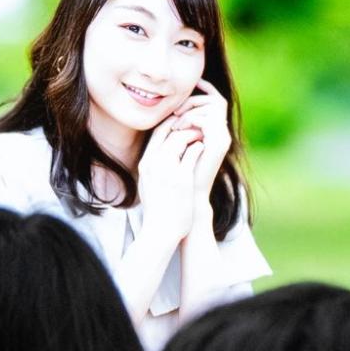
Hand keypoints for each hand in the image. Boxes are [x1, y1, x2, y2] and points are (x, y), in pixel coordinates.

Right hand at [135, 121, 205, 244]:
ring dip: (193, 134)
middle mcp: (153, 164)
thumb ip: (154, 168)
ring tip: (202, 134)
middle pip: (168, 132)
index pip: (156, 134)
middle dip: (184, 124)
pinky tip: (204, 147)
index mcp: (145, 164)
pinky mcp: (181, 178)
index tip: (181, 121)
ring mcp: (166, 170)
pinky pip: (192, 153)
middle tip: (196, 124)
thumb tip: (160, 156)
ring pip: (180, 139)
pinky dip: (199, 147)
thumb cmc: (158, 210)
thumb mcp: (149, 184)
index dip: (170, 123)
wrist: (160, 230)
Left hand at [169, 79, 232, 206]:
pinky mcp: (219, 143)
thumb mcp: (179, 143)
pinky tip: (178, 130)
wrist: (189, 194)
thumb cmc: (180, 173)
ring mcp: (223, 137)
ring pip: (213, 106)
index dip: (204, 89)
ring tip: (176, 124)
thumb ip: (180, 127)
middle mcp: (222, 133)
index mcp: (215, 131)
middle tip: (175, 112)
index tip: (182, 91)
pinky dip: (191, 119)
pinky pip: (207, 119)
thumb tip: (171, 109)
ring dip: (191, 110)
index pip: (216, 100)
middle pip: (216, 99)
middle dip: (193, 100)